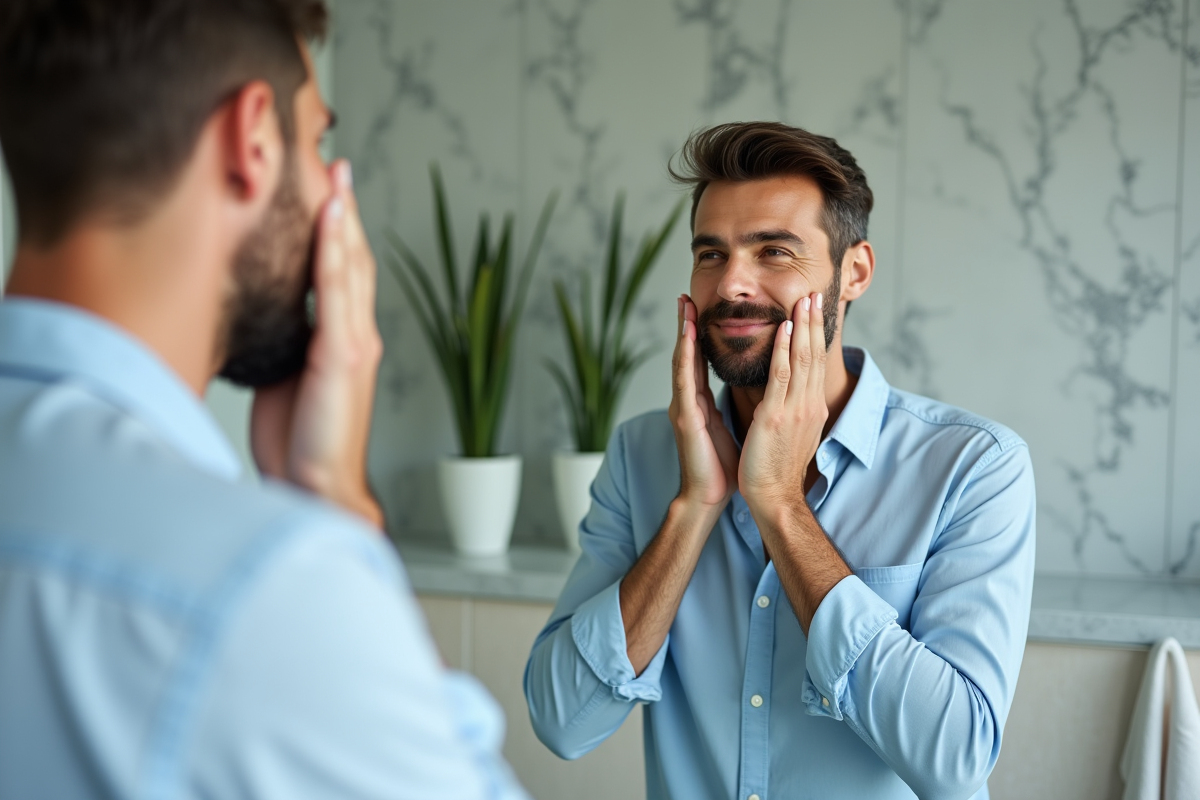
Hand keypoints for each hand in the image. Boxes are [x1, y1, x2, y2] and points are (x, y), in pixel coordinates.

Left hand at [250, 160, 383, 527]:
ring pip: (350, 267)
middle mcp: (356, 336)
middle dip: (346, 211)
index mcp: (343, 342)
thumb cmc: (300, 442)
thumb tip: (260, 313)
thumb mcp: (286, 380)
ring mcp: (353, 343)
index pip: (342, 275)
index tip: (329, 193)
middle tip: (338, 166)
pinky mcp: (343, 355)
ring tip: (338, 178)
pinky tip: (331, 220)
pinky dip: (335, 251)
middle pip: (352, 260)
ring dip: (344, 219)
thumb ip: (284, 342)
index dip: (339, 232)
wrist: (315, 485)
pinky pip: (338, 292)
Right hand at [668, 295, 739, 511]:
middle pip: (687, 355)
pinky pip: (687, 382)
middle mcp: (688, 400)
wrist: (709, 497)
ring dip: (682, 333)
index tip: (700, 308)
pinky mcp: (686, 419)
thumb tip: (754, 389)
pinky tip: (688, 338)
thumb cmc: (723, 466)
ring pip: (682, 362)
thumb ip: (734, 404)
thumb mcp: (732, 425)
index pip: (700, 361)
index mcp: (700, 402)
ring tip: (684, 307)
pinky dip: (687, 357)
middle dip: (685, 325)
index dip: (700, 333)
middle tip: (686, 296)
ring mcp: (684, 408)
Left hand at [739, 292, 827, 524]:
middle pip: (814, 355)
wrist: (774, 497)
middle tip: (815, 294)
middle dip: (814, 323)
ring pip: (802, 359)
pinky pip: (782, 376)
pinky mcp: (776, 415)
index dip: (816, 335)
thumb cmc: (778, 469)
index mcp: (812, 408)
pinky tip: (785, 329)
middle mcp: (809, 404)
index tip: (815, 311)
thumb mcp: (794, 433)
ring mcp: (795, 409)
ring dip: (803, 326)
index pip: (816, 363)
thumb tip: (794, 396)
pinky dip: (785, 350)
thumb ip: (795, 410)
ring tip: (804, 300)